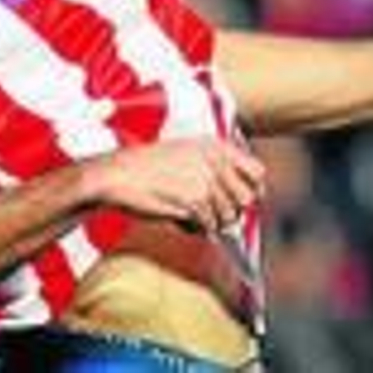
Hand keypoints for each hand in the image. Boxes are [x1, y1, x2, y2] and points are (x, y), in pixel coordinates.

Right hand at [87, 138, 265, 233]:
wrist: (116, 174)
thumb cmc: (145, 167)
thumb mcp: (184, 153)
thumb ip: (213, 169)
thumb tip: (239, 198)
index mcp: (214, 145)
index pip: (257, 172)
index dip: (252, 190)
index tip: (241, 200)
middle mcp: (214, 160)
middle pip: (246, 200)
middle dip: (231, 210)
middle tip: (209, 212)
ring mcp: (206, 181)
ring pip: (228, 217)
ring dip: (210, 221)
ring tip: (187, 211)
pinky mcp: (195, 201)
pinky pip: (208, 227)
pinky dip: (194, 228)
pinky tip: (178, 216)